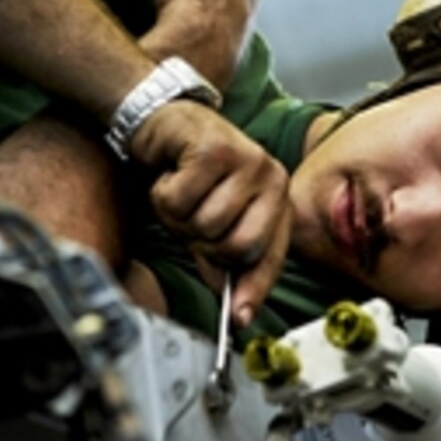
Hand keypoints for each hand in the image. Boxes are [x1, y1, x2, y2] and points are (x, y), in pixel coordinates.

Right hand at [129, 99, 289, 326]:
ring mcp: (246, 160)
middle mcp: (270, 177)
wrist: (164, 121)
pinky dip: (163, 195)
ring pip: (206, 225)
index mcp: (276, 198)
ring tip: (181, 192)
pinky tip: (170, 174)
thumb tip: (235, 308)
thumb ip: (223, 260)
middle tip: (191, 219)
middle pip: (237, 247)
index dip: (254, 289)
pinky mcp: (215, 148)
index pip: (271, 255)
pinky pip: (181, 201)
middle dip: (202, 243)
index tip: (240, 318)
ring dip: (179, 216)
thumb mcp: (209, 220)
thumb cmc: (189, 172)